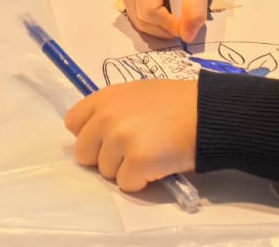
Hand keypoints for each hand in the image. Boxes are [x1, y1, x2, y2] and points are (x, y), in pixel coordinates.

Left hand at [65, 79, 198, 192]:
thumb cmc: (175, 102)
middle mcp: (107, 117)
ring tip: (150, 154)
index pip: (72, 123)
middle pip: (84, 153)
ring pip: (106, 172)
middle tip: (129, 152)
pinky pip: (126, 184)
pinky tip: (157, 165)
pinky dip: (141, 182)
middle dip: (104, 157)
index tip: (104, 140)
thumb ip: (113, 110)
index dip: (88, 135)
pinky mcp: (137, 162)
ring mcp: (120, 140)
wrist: (206, 112)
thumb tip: (98, 135)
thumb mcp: (136, 94)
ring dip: (125, 169)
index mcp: (105, 98)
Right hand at [119, 0, 211, 41]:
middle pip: (143, 21)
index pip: (150, 12)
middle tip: (183, 20)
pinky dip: (154, 24)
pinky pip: (138, 20)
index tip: (186, 23)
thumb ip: (195, 11)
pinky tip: (165, 12)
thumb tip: (186, 36)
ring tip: (175, 13)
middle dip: (165, 28)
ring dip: (161, 28)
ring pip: (139, 24)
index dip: (169, 24)